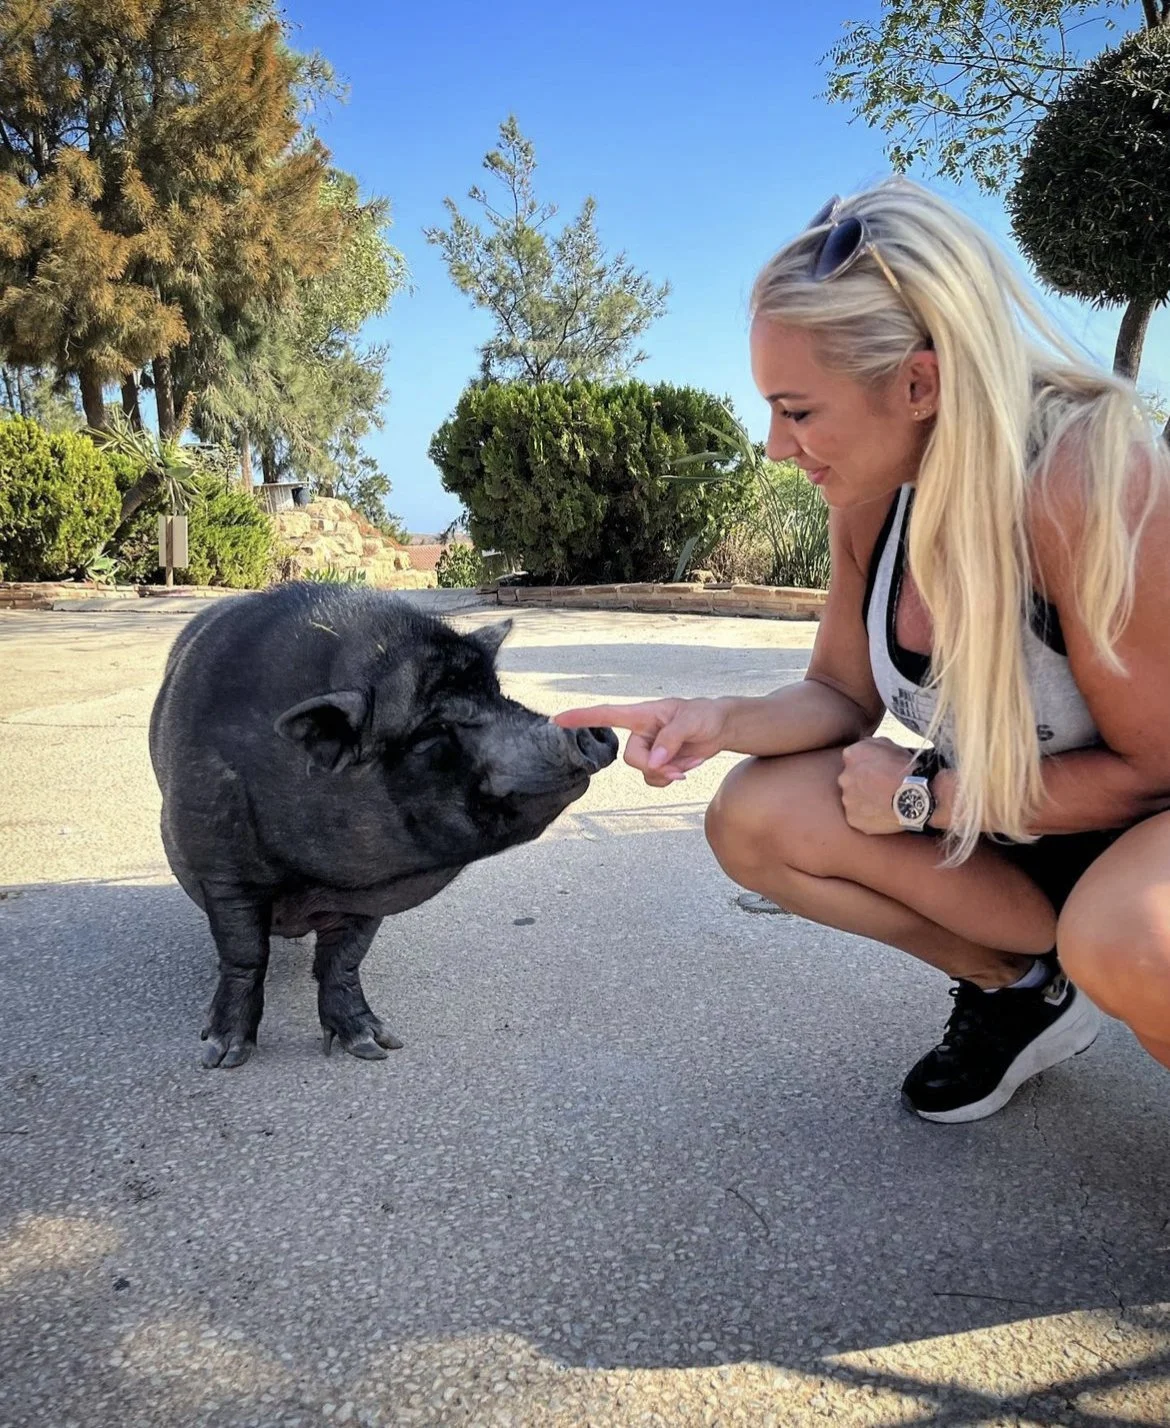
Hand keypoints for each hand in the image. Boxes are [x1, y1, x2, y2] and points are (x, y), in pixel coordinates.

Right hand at [553, 698, 728, 787]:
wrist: (720, 728)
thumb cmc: (704, 715)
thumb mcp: (692, 721)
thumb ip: (671, 739)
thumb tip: (654, 760)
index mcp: (641, 715)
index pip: (605, 715)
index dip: (581, 718)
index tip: (557, 721)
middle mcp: (640, 732)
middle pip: (631, 758)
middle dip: (654, 767)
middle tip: (678, 767)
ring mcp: (648, 749)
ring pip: (643, 771)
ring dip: (665, 774)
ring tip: (688, 765)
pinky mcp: (658, 763)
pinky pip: (653, 779)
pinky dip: (670, 778)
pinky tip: (687, 768)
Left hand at [838, 736, 917, 834]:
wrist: (916, 795)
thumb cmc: (906, 768)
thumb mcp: (890, 744)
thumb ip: (871, 743)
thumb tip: (864, 744)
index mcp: (851, 755)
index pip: (852, 758)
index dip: (866, 765)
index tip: (877, 771)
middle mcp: (844, 777)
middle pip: (849, 780)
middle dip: (861, 783)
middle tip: (880, 788)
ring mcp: (847, 799)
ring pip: (852, 799)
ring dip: (863, 800)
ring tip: (883, 802)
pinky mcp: (853, 819)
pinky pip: (857, 817)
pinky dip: (867, 816)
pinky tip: (881, 813)